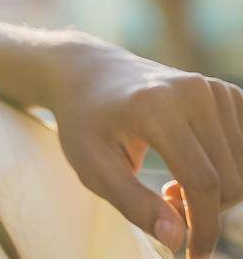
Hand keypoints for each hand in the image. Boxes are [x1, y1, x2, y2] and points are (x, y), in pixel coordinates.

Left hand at [49, 36, 242, 256]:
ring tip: (173, 186)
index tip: (194, 254)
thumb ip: (133, 203)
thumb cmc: (86, 123)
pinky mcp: (226, 92)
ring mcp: (212, 88)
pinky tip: (192, 166)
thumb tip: (177, 238)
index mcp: (155, 107)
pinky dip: (227, 171)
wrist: (89, 74)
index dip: (204, 226)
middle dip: (207, 210)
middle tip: (167, 207)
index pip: (202, 182)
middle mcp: (191, 91)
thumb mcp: (93, 166)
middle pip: (229, 180)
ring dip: (216, 192)